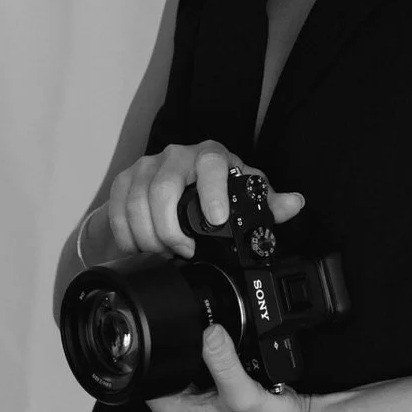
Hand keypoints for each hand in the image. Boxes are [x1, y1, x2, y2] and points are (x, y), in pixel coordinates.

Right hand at [101, 139, 304, 257]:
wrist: (178, 186)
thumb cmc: (215, 190)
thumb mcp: (243, 196)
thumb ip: (270, 204)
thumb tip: (294, 203)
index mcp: (211, 157)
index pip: (212, 164)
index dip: (212, 190)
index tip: (216, 218)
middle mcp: (176, 156)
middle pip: (163, 188)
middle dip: (170, 229)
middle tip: (182, 251)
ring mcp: (146, 166)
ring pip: (137, 202)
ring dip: (148, 236)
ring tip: (162, 254)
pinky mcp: (124, 181)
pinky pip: (117, 209)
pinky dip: (127, 235)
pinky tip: (140, 250)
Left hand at [145, 324, 323, 411]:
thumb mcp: (241, 393)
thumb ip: (223, 362)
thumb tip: (209, 332)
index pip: (147, 376)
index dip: (155, 353)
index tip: (173, 338)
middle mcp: (183, 407)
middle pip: (165, 365)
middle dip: (180, 349)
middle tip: (201, 341)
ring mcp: (199, 398)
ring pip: (186, 361)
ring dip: (199, 351)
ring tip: (217, 348)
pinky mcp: (215, 389)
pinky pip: (205, 362)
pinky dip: (214, 354)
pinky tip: (227, 353)